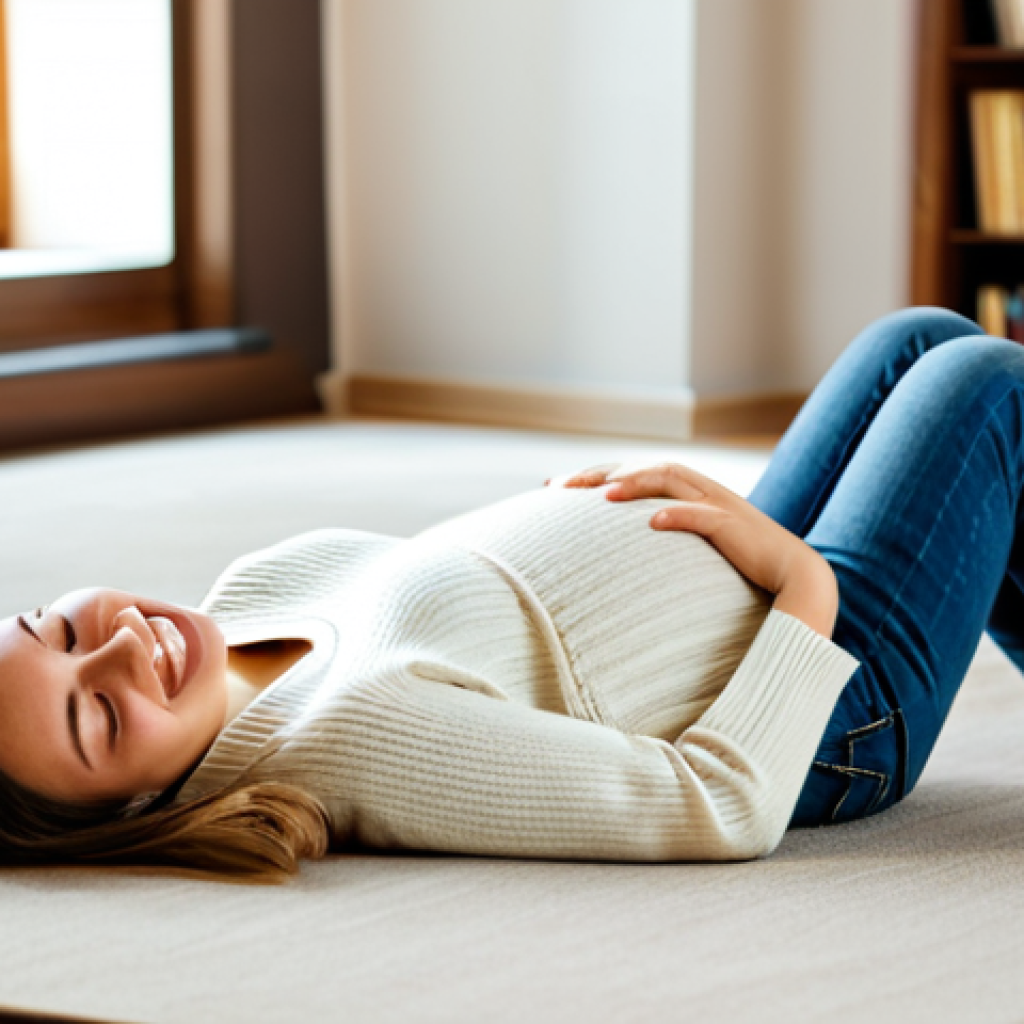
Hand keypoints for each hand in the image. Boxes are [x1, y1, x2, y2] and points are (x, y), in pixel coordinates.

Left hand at [551, 461, 830, 597]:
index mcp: (687, 494)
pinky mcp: (736, 527)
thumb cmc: (742, 568)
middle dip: (601, 472)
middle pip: (644, 468)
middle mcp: (701, 491)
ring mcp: (719, 506)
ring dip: (635, 484)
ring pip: (671, 480)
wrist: (798, 579)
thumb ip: (662, 545)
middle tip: (561, 486)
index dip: (595, 474)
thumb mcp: (692, 553)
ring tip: (601, 495)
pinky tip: (652, 522)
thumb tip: (618, 558)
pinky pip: (703, 516)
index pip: (633, 474)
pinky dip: (677, 515)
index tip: (556, 487)